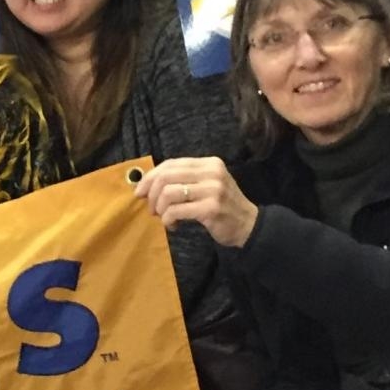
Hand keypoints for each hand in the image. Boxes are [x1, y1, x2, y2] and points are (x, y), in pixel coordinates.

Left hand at [134, 157, 259, 247]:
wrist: (248, 225)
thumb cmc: (222, 206)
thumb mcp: (206, 184)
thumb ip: (183, 179)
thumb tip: (147, 183)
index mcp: (209, 163)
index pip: (171, 164)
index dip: (151, 176)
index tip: (140, 191)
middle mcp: (212, 173)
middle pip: (166, 176)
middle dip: (151, 194)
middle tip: (150, 208)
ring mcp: (213, 190)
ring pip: (168, 193)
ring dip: (159, 208)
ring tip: (163, 218)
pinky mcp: (210, 209)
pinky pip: (176, 211)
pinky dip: (168, 220)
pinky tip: (173, 225)